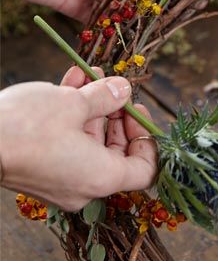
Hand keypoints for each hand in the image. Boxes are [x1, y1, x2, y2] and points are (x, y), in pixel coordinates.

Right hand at [0, 67, 156, 210]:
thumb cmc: (26, 127)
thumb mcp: (74, 103)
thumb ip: (107, 96)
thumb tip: (124, 90)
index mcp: (102, 177)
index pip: (145, 169)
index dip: (147, 138)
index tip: (137, 111)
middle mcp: (85, 185)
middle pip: (118, 151)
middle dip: (118, 115)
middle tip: (115, 89)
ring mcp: (63, 179)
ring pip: (91, 141)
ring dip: (94, 106)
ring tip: (93, 75)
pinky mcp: (44, 169)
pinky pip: (69, 143)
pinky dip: (74, 115)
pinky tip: (73, 82)